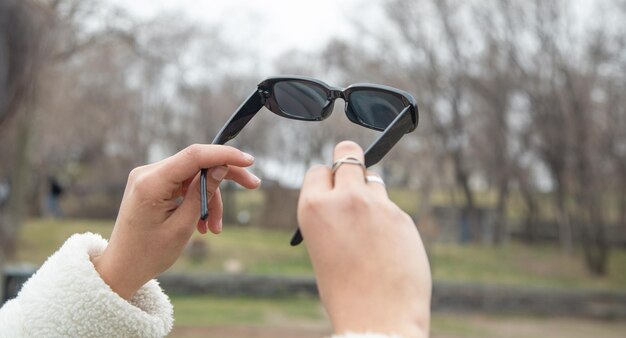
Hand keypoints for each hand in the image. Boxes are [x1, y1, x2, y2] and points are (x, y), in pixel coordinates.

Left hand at [92, 144, 260, 298]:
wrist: (121, 267)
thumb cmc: (149, 253)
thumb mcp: (182, 226)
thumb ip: (202, 193)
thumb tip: (221, 167)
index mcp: (151, 183)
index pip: (194, 156)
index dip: (224, 155)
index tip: (249, 161)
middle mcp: (147, 173)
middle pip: (197, 163)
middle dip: (224, 177)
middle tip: (253, 185)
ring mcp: (148, 177)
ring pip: (193, 176)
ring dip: (210, 199)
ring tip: (214, 228)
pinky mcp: (153, 184)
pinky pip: (183, 184)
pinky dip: (197, 200)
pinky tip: (202, 225)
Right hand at [297, 141, 430, 336]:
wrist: (378, 318)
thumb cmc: (345, 289)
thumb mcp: (323, 246)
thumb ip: (333, 214)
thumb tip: (351, 190)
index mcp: (314, 208)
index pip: (319, 170)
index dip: (327, 179)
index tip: (333, 187)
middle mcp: (345, 199)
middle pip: (349, 154)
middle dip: (351, 160)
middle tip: (356, 171)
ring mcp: (376, 205)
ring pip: (374, 180)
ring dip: (372, 195)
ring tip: (371, 227)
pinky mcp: (402, 216)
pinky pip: (392, 207)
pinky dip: (390, 220)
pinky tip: (388, 246)